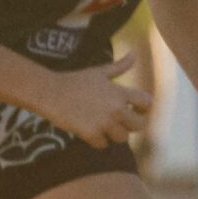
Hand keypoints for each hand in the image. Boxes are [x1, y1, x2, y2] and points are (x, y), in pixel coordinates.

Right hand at [37, 50, 153, 148]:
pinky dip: (98, 141)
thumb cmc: (75, 80)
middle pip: (139, 125)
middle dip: (132, 124)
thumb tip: (134, 53)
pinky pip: (104, 145)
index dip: (144, 107)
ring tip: (104, 126)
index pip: (147, 103)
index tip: (136, 109)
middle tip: (121, 121)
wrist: (50, 92)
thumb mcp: (99, 71)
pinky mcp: (91, 134)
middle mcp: (116, 109)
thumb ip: (120, 66)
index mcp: (120, 93)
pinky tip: (91, 131)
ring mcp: (104, 123)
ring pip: (122, 138)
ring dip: (115, 134)